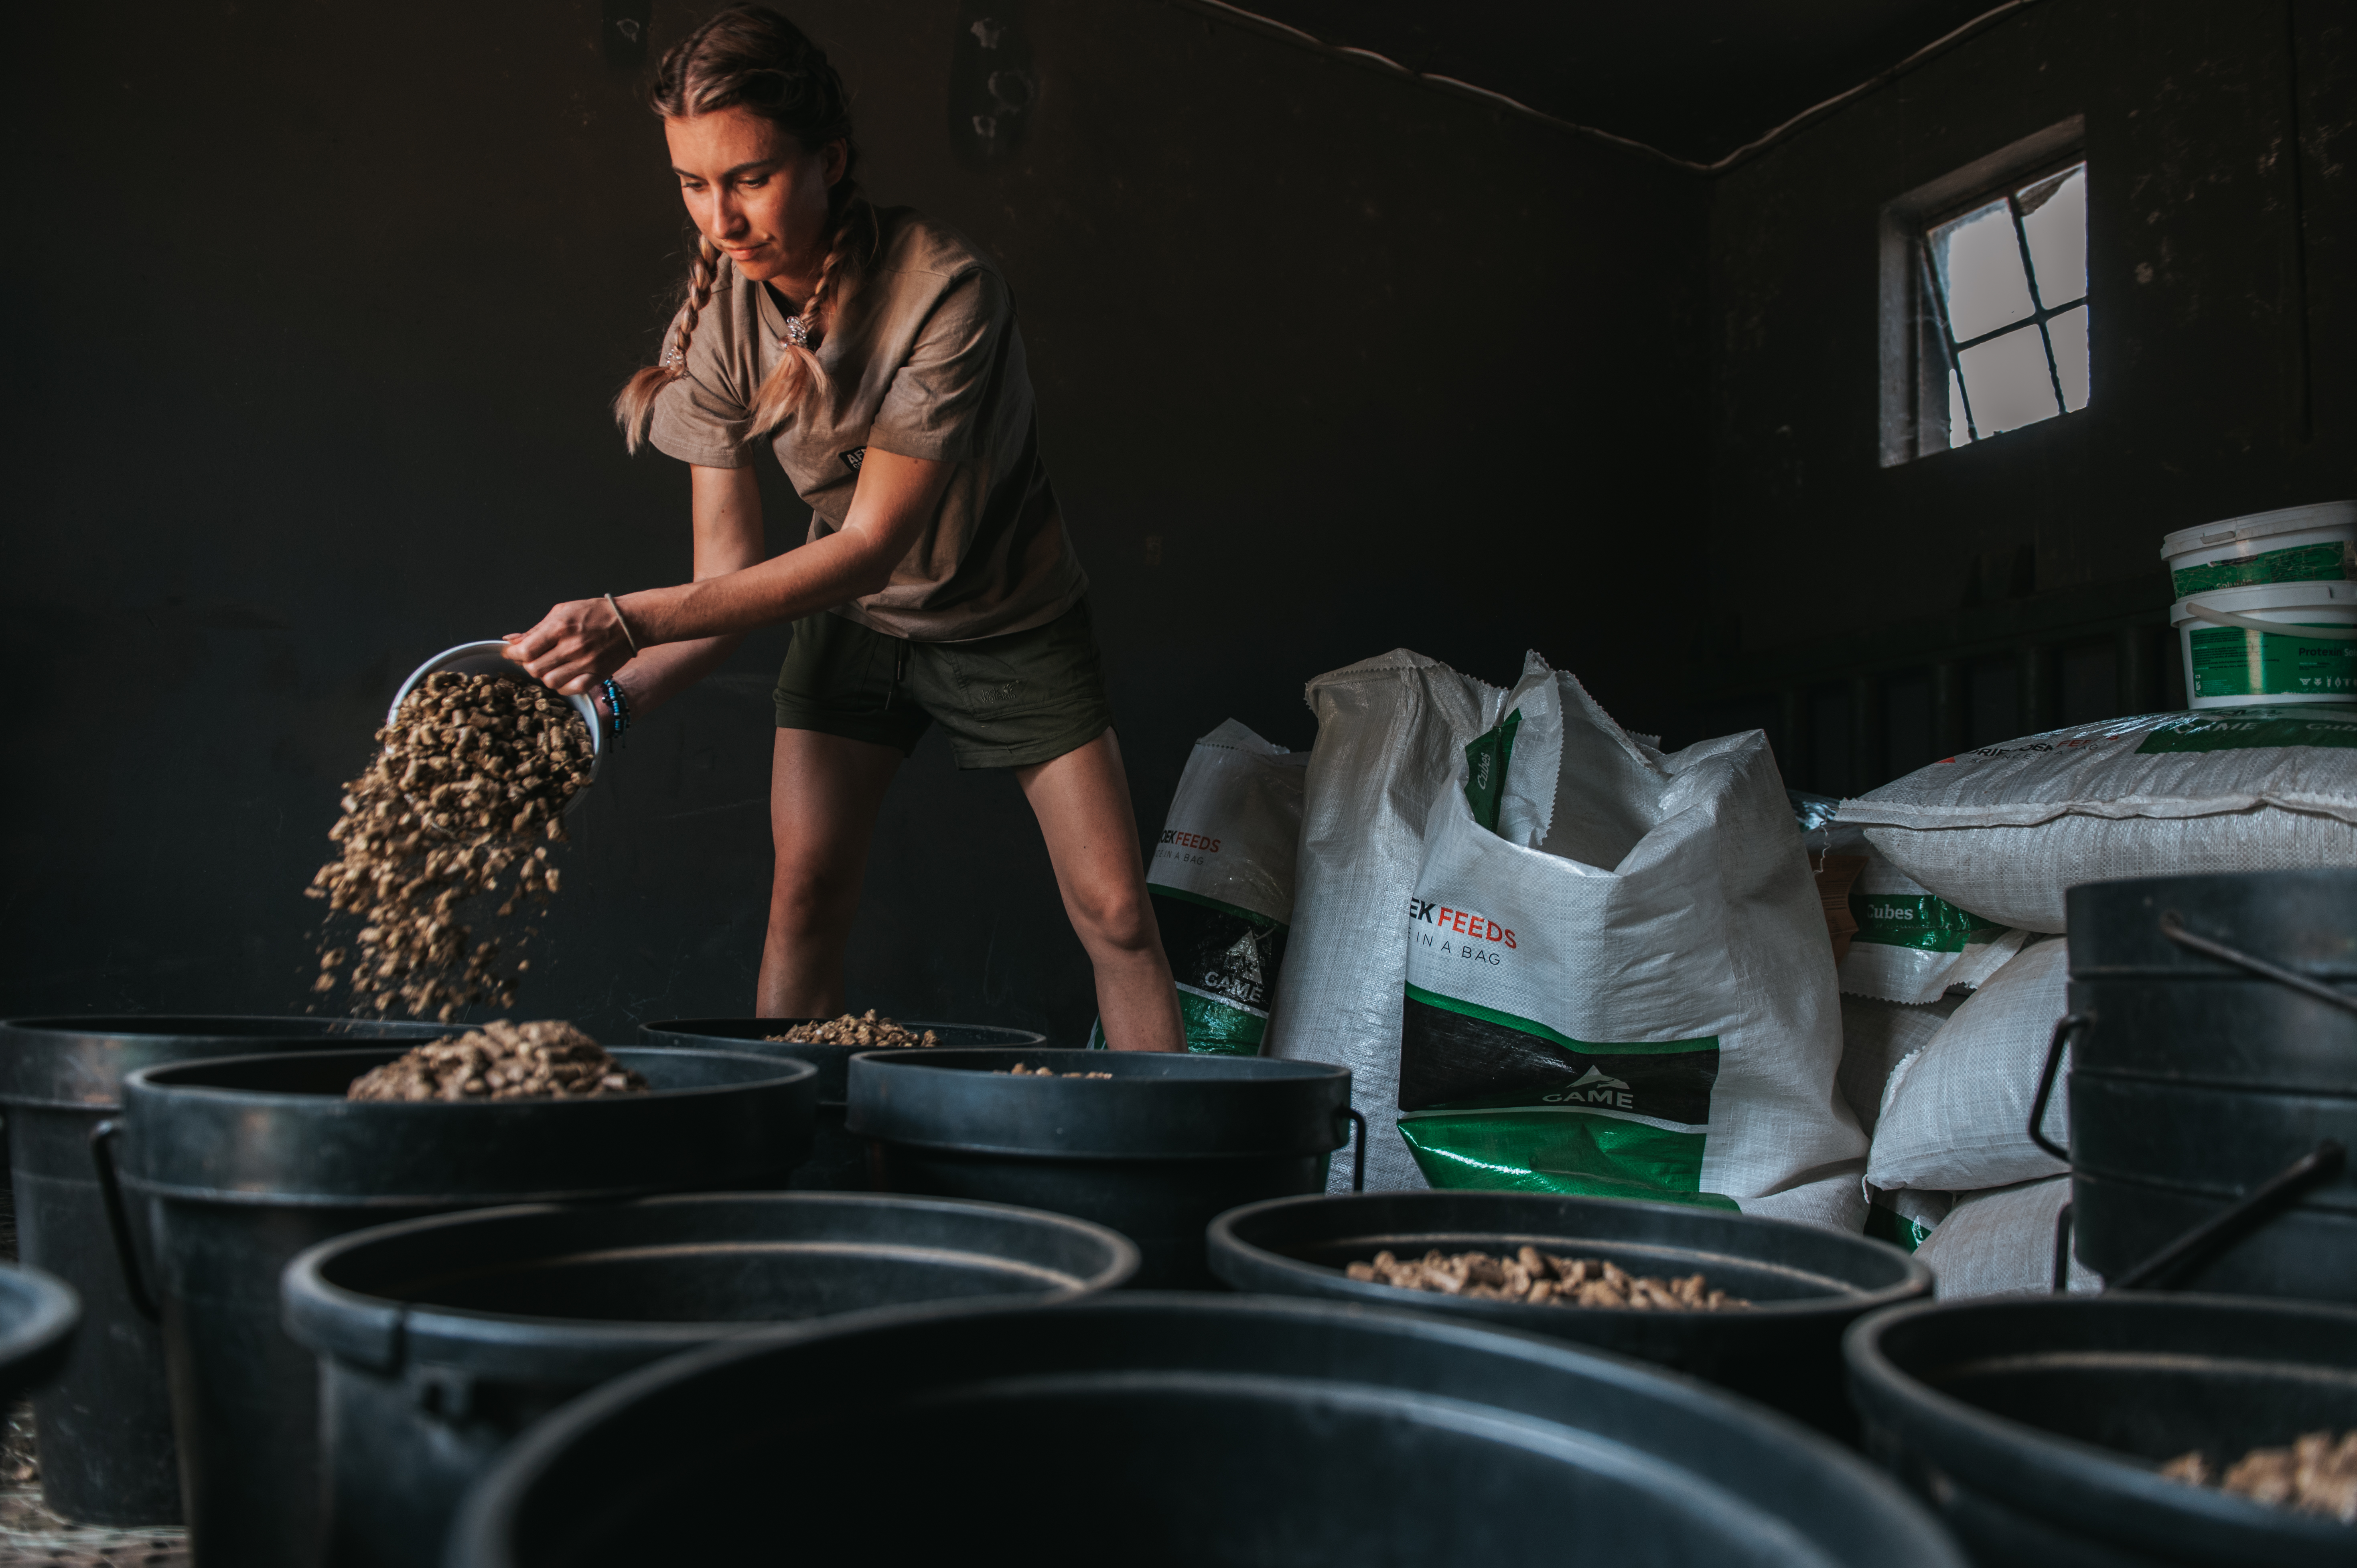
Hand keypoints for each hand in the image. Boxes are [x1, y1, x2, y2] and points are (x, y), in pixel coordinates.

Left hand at [503, 597, 633, 694]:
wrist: (629, 622)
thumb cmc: (595, 613)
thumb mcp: (562, 611)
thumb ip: (535, 629)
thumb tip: (511, 641)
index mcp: (561, 627)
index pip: (526, 650)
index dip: (513, 655)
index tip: (512, 653)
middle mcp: (572, 647)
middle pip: (535, 669)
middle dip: (528, 665)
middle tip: (532, 659)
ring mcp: (585, 663)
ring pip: (550, 681)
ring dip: (545, 676)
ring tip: (550, 666)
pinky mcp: (597, 675)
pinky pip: (571, 689)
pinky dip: (562, 686)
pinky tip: (564, 676)